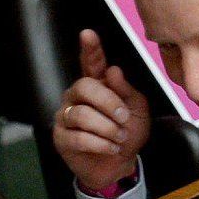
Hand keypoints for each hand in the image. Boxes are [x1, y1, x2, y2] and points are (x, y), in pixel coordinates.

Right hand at [54, 30, 152, 193]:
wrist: (119, 165)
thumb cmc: (127, 133)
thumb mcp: (137, 110)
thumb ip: (127, 90)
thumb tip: (113, 71)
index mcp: (96, 84)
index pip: (91, 63)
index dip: (90, 49)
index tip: (88, 34)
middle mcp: (77, 96)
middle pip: (84, 86)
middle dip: (108, 103)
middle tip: (124, 118)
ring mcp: (66, 115)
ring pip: (82, 114)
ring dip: (107, 128)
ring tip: (119, 138)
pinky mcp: (62, 137)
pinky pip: (79, 136)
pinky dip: (100, 144)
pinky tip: (110, 148)